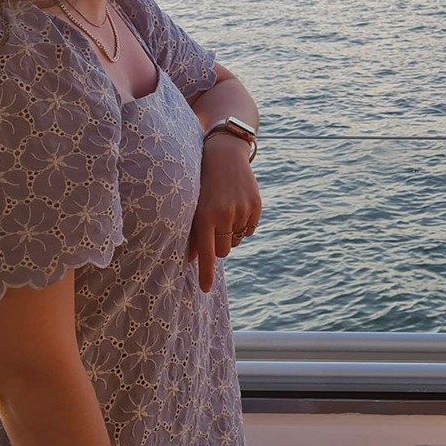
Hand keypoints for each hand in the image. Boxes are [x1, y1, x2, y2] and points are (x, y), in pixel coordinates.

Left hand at [189, 136, 261, 292]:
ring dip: (231, 234)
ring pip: (237, 241)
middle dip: (219, 246)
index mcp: (204, 217)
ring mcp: (241, 210)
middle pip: (223, 251)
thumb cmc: (203, 184)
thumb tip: (189, 259)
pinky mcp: (256, 206)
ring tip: (225, 211)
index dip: (206, 273)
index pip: (205, 252)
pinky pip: (249, 230)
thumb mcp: (193, 205)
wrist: (224, 155)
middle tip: (215, 229)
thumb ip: (192, 232)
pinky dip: (243, 225)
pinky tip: (237, 207)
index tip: (206, 290)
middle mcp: (224, 215)